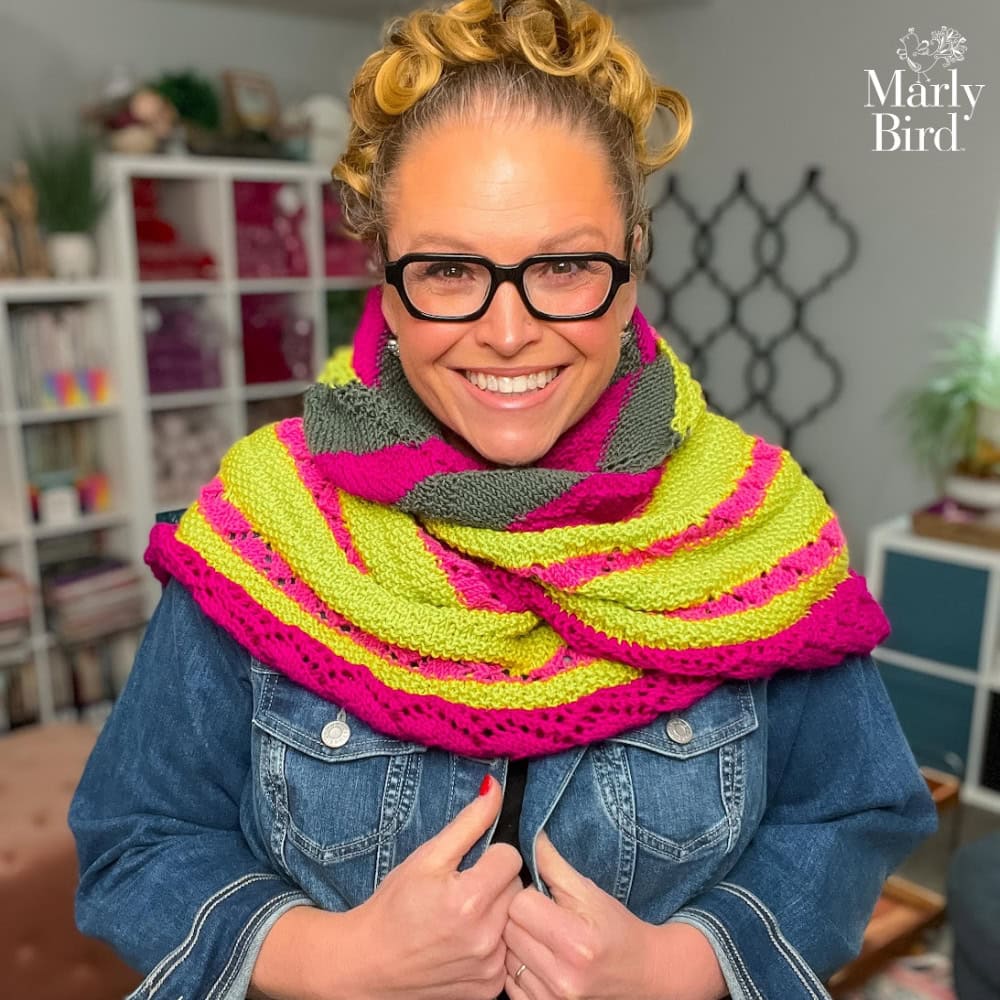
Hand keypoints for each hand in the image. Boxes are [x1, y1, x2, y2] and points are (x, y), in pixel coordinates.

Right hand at [336, 775, 522, 999]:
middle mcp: (485, 938)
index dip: (490, 855)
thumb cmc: (394, 907)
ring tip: (463, 917)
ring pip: (515, 920)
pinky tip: (464, 942)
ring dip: (498, 913)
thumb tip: (495, 787)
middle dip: (495, 883)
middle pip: (517, 888)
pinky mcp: (488, 989)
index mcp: (469, 900)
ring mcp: (488, 968)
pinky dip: (493, 944)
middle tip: (463, 891)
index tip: (468, 866)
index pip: (511, 856)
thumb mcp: (427, 856)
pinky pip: (508, 952)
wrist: (367, 966)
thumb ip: (469, 822)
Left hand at [502, 832, 726, 999]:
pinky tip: (538, 960)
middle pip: (508, 930)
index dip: (527, 894)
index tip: (542, 897)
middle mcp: (562, 978)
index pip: (519, 906)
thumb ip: (554, 864)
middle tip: (541, 915)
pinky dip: (518, 968)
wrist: (643, 976)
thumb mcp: (590, 891)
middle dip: (519, 916)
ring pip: (504, 956)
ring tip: (540, 937)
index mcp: (575, 943)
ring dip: (516, 943)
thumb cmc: (616, 929)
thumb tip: (530, 835)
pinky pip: (508, 984)